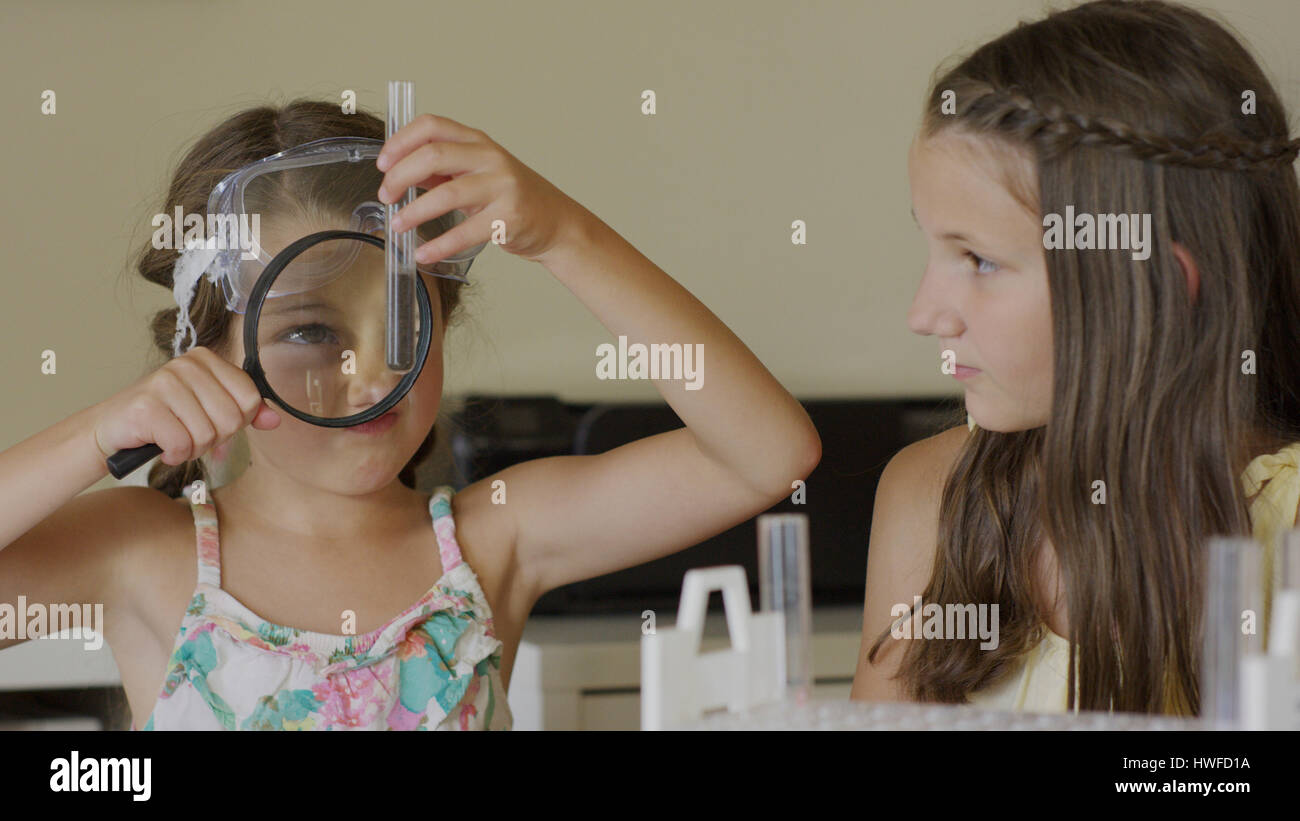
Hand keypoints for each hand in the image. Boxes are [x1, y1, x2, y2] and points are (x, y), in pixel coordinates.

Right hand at [91, 347, 279, 465]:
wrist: (113, 430)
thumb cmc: (164, 420)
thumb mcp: (209, 410)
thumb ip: (244, 412)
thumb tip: (275, 419)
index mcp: (206, 360)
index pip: (251, 398)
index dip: (238, 422)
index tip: (215, 423)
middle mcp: (186, 365)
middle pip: (232, 419)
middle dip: (214, 439)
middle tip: (190, 434)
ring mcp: (165, 383)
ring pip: (207, 435)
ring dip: (192, 449)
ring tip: (173, 438)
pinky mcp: (146, 406)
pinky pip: (182, 444)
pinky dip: (174, 455)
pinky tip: (161, 446)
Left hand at [376, 114, 585, 264]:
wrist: (556, 222)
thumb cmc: (513, 197)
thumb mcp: (477, 174)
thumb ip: (442, 171)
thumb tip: (399, 174)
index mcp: (478, 142)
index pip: (431, 126)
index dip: (400, 142)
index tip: (382, 164)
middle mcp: (490, 158)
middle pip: (433, 155)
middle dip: (400, 176)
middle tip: (385, 197)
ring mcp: (502, 187)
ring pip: (446, 194)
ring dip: (414, 212)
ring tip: (397, 226)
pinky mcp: (508, 218)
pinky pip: (465, 232)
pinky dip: (439, 246)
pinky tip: (423, 254)